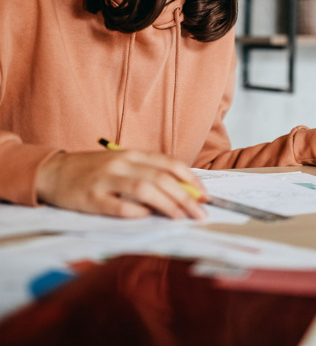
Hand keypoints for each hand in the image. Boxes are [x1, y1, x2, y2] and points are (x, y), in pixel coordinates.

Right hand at [36, 150, 207, 218]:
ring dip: (166, 204)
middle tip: (200, 213)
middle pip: (160, 177)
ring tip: (181, 218)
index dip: (190, 179)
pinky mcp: (90, 198)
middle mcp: (121, 163)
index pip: (169, 163)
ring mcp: (105, 180)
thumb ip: (147, 173)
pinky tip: (147, 217)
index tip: (205, 195)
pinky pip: (116, 205)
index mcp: (132, 154)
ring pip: (143, 189)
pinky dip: (135, 212)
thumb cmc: (94, 170)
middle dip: (185, 196)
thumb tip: (181, 191)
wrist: (54, 171)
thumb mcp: (123, 164)